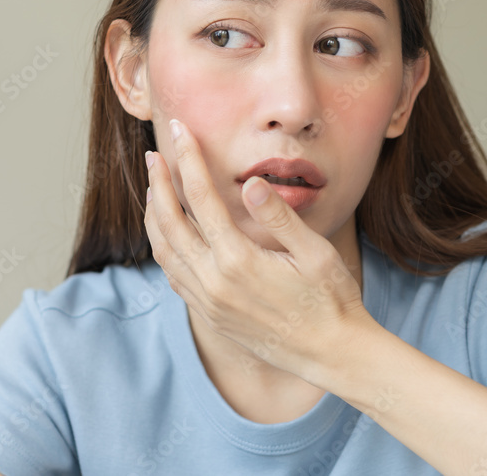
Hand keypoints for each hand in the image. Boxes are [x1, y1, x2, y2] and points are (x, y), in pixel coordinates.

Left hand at [143, 118, 367, 379]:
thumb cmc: (331, 299)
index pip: (201, 197)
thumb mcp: (314, 252)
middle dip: (158, 184)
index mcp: (238, 260)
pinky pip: (174, 276)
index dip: (188, 159)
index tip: (180, 131)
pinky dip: (163, 248)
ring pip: (163, 251)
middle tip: (154, 155)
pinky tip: (167, 234)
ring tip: (153, 189)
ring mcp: (208, 302)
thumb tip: (251, 182)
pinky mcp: (210, 316)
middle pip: (169, 222)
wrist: (332, 354)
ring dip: (153, 216)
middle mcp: (214, 282)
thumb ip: (278, 217)